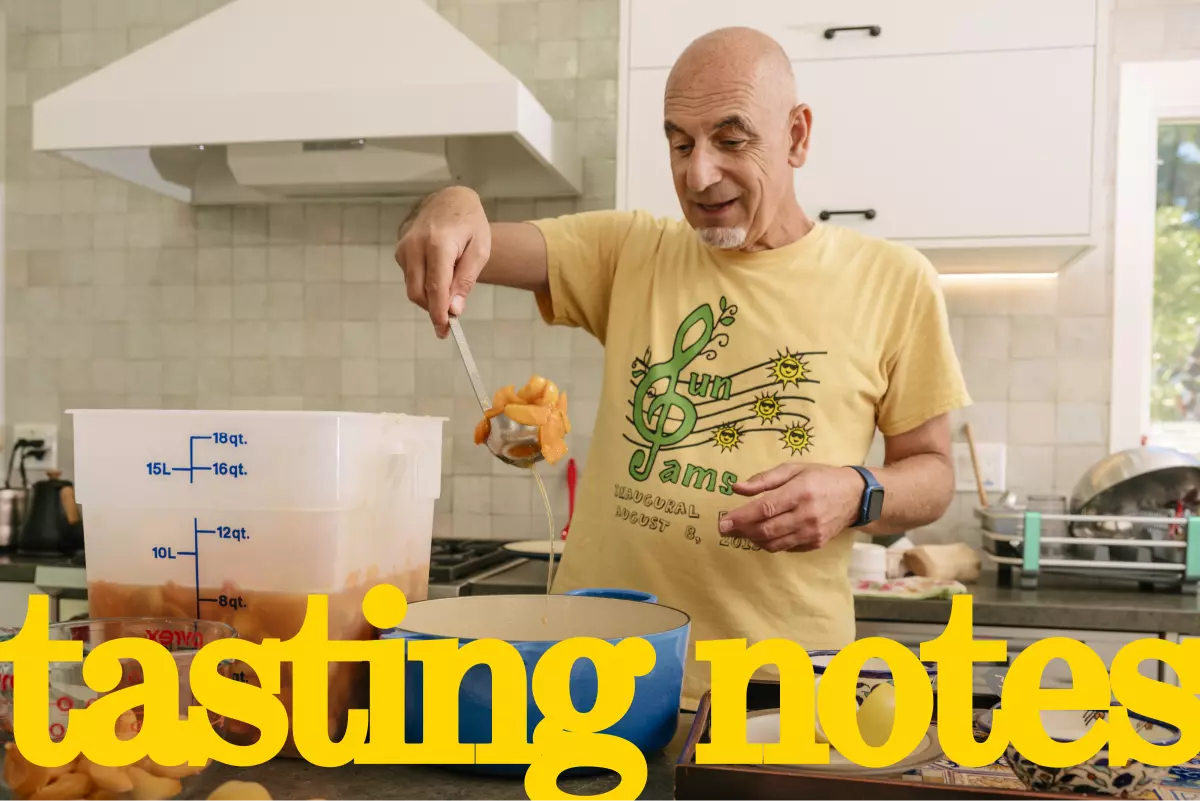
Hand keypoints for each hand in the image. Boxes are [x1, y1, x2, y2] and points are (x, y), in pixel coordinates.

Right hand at [394, 186, 490, 337]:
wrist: (450, 201)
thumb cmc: (469, 225)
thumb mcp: (480, 250)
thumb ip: (466, 280)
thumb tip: (454, 309)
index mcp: (438, 243)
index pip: (435, 287)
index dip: (439, 312)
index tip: (445, 330)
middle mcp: (415, 245)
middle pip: (418, 292)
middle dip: (433, 310)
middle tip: (450, 323)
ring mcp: (404, 248)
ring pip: (413, 288)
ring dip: (430, 298)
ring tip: (451, 288)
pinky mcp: (400, 252)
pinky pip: (411, 279)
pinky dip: (425, 286)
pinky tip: (440, 275)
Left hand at [719, 463, 864, 552]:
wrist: (855, 495)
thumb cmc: (820, 477)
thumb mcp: (793, 469)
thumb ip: (763, 479)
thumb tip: (736, 488)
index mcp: (799, 492)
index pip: (764, 509)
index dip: (741, 518)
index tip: (723, 522)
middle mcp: (807, 515)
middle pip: (766, 530)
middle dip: (741, 531)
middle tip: (726, 529)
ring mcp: (812, 532)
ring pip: (773, 543)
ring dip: (753, 539)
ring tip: (741, 531)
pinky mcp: (816, 543)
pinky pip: (785, 548)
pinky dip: (770, 543)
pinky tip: (763, 534)